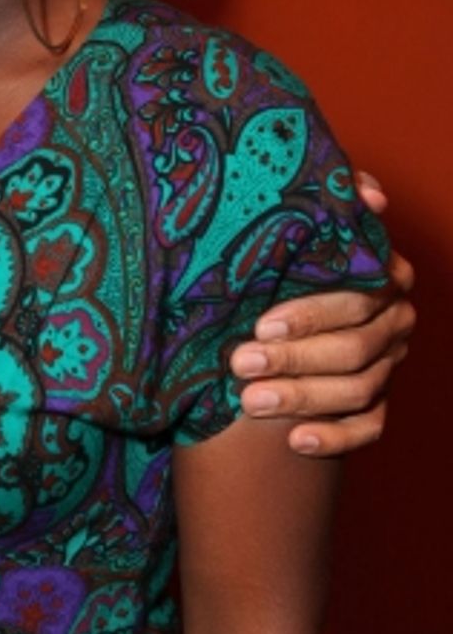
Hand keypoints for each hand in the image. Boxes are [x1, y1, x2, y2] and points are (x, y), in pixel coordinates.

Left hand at [229, 171, 415, 456]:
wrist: (272, 301)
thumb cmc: (284, 252)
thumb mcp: (299, 223)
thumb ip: (333, 203)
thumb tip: (370, 192)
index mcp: (381, 274)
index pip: (357, 299)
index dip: (312, 315)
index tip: (262, 323)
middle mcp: (393, 320)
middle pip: (353, 350)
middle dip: (294, 361)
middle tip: (241, 365)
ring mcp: (388, 364)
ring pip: (357, 390)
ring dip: (303, 399)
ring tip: (249, 402)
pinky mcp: (377, 403)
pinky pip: (369, 428)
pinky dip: (334, 438)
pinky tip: (294, 441)